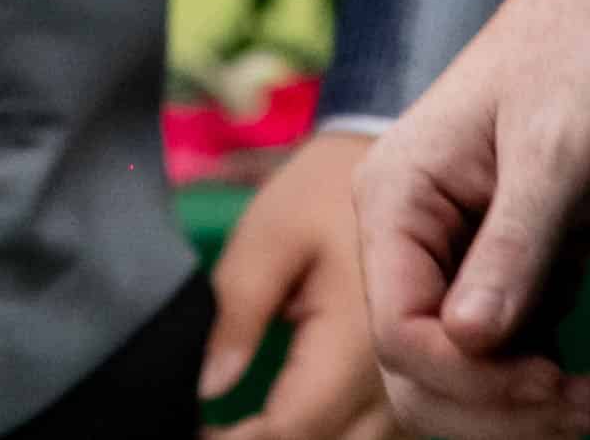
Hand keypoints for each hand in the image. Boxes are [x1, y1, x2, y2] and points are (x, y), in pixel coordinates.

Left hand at [201, 123, 395, 439]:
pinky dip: (317, 431)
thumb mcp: (272, 232)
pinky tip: (270, 415)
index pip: (290, 430)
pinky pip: (359, 436)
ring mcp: (404, 399)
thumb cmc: (329, 194)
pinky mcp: (402, 398)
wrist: (404, 176)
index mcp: (359, 347)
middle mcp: (393, 388)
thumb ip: (237, 308)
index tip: (185, 422)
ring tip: (230, 420)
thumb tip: (208, 387)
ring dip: (286, 437)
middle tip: (203, 419)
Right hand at [360, 0, 589, 437]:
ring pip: (460, 380)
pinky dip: (550, 388)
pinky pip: (505, 360)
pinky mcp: (505, 274)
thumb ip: (511, 243)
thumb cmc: (573, 52)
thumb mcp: (550, 148)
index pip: (400, 332)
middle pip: (420, 374)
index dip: (471, 377)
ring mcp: (454, 260)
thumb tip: (472, 340)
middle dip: (499, 408)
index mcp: (396, 199)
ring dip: (528, 409)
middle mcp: (410, 238)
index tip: (556, 380)